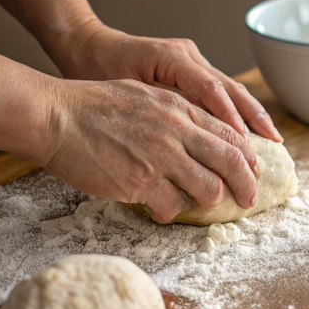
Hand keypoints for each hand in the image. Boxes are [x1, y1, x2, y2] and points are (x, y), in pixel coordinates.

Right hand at [44, 79, 258, 222]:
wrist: (56, 116)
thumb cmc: (93, 105)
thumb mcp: (144, 95)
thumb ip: (175, 112)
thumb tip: (198, 133)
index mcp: (180, 108)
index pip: (230, 135)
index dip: (248, 158)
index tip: (252, 171)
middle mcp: (177, 130)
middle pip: (232, 163)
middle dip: (246, 186)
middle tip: (247, 200)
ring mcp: (160, 157)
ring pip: (209, 189)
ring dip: (207, 201)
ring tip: (195, 203)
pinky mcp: (140, 182)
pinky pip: (172, 207)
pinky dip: (170, 213)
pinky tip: (159, 208)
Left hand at [53, 20, 282, 144]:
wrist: (86, 46)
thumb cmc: (96, 70)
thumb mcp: (121, 91)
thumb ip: (156, 108)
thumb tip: (186, 139)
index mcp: (171, 58)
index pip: (210, 89)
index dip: (230, 117)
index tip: (243, 144)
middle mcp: (187, 55)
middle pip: (229, 87)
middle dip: (253, 117)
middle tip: (271, 145)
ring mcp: (191, 59)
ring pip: (229, 88)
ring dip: (251, 114)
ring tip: (271, 138)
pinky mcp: (189, 68)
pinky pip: (218, 90)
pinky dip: (236, 111)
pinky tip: (249, 129)